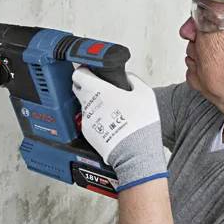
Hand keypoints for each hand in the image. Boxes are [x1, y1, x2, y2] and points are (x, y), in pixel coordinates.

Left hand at [72, 67, 167, 191]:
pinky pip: (89, 120)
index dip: (84, 70)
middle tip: (101, 88)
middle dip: (87, 85)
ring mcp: (86, 119)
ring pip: (85, 105)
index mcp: (99, 90)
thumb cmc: (140, 125)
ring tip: (111, 109)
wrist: (136, 153)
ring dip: (94, 104)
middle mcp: (89, 104)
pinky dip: (97, 119)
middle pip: (78, 88)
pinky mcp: (88, 133)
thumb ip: (133, 79)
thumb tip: (126, 76)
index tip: (90, 71)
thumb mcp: (145, 93)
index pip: (79, 74)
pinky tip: (110, 122)